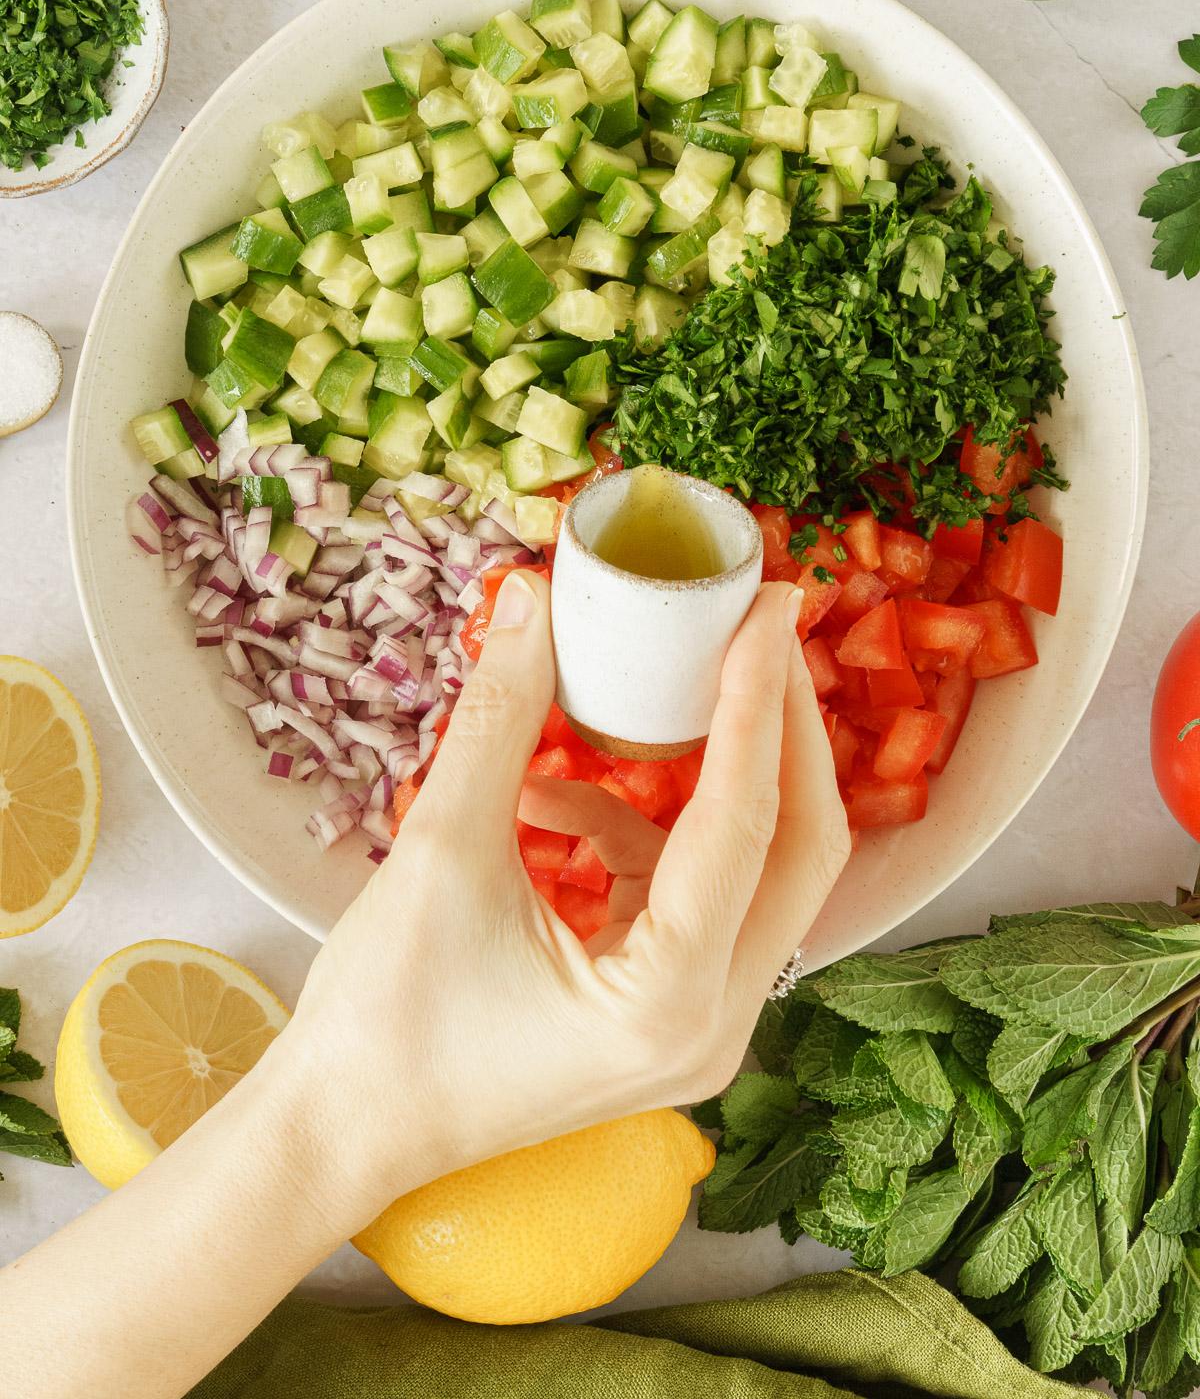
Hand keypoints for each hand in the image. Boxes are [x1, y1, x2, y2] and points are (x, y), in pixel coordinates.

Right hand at [272, 574, 849, 1233]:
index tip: (769, 604)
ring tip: (659, 687)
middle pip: (794, 849)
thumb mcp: (441, 849)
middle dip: (778, 728)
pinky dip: (637, 831)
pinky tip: (548, 798)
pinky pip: (687, 893)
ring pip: (751, 869)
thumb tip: (533, 596)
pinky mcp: (665, 1010)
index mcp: (672, 1000)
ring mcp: (697, 1025)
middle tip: (759, 628)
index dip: (757, 698)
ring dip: (706, 775)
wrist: (342, 1132)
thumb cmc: (383, 1020)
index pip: (746, 819)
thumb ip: (500, 716)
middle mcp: (714, 1024)